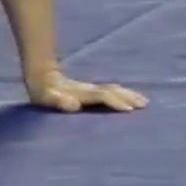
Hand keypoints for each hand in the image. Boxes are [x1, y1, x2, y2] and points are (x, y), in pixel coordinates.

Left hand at [26, 68, 148, 112]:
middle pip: (112, 92)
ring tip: (143, 101)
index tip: (129, 109)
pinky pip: (110, 91)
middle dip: (127, 97)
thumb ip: (58, 102)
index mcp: (81, 93)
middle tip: (144, 104)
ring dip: (128, 95)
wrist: (41, 76)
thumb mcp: (46, 98)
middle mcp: (88, 90)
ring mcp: (90, 89)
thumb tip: (72, 104)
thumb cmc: (43, 93)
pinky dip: (121, 93)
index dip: (115, 102)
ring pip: (113, 90)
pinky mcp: (90, 91)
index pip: (102, 96)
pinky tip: (129, 97)